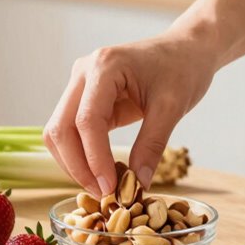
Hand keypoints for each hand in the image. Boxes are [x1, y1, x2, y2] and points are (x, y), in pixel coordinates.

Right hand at [44, 31, 217, 195]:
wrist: (185, 50)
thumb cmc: (182, 70)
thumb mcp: (172, 108)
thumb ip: (152, 145)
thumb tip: (137, 184)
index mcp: (104, 67)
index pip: (87, 120)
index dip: (94, 159)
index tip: (110, 188)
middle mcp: (83, 73)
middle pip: (61, 128)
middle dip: (77, 166)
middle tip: (102, 194)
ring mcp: (79, 84)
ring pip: (59, 133)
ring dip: (74, 164)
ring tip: (101, 187)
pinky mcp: (83, 98)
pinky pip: (71, 132)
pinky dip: (80, 155)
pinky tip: (100, 173)